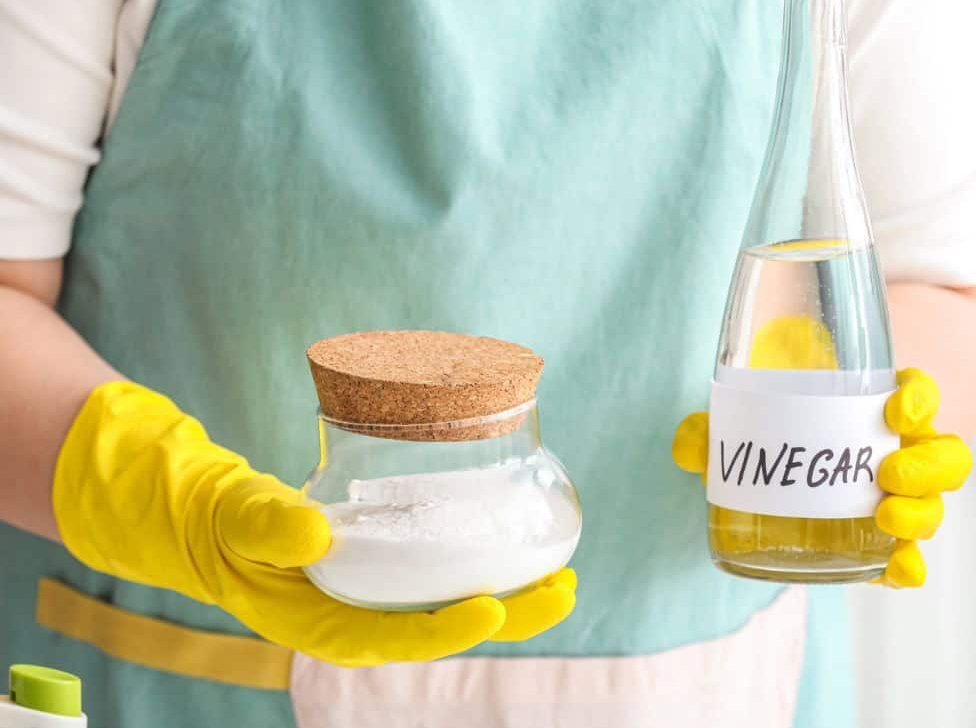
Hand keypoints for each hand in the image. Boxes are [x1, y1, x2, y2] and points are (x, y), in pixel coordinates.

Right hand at [53, 381, 575, 665]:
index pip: (403, 639)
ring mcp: (386, 598)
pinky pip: (449, 573)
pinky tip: (521, 541)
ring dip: (514, 590)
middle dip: (513, 613)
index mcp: (333, 628)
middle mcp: (369, 621)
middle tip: (564, 586)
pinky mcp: (396, 571)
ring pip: (459, 601)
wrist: (224, 527)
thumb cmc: (231, 529)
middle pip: (450, 626)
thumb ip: (270, 526)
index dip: (451, 630)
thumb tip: (316, 532)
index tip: (493, 610)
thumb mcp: (242, 523)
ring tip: (564, 570)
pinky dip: (488, 562)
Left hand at [671, 367, 971, 587]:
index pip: (918, 394)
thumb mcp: (743, 417)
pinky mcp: (879, 542)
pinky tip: (899, 571)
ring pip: (934, 505)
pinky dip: (909, 567)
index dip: (919, 398)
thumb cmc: (770, 425)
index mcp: (876, 407)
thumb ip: (713, 428)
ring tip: (887, 517)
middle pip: (944, 457)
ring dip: (921, 514)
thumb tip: (690, 446)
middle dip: (927, 467)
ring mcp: (896, 498)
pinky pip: (908, 556)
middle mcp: (899, 451)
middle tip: (887, 474)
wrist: (776, 464)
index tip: (897, 408)